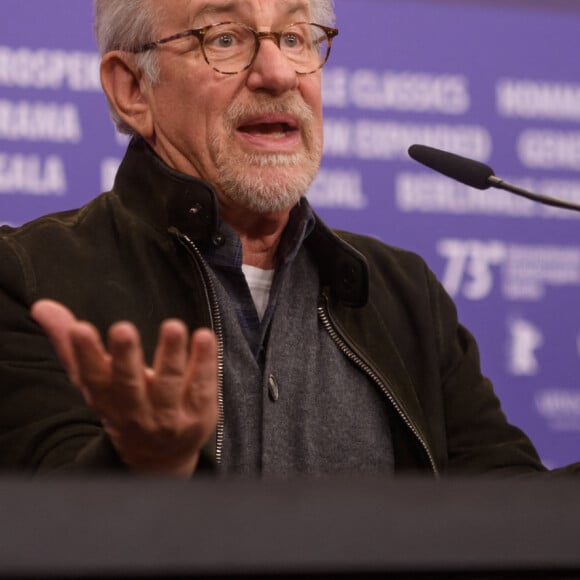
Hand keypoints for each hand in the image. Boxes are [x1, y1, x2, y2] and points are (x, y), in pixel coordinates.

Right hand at [31, 299, 218, 476]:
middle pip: (129, 384)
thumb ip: (73, 345)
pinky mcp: (200, 413)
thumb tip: (43, 307)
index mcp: (106, 399)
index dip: (85, 354)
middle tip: (122, 329)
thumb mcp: (96, 381)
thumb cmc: (124, 406)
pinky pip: (203, 386)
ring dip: (171, 356)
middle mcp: (136, 411)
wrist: (160, 458)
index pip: (92, 377)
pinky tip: (204, 337)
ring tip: (172, 326)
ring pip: (169, 385)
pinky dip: (205, 363)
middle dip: (125, 358)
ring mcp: (170, 416)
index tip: (80, 329)